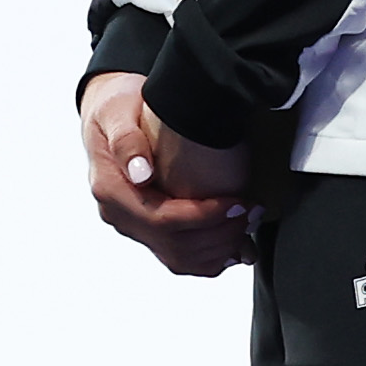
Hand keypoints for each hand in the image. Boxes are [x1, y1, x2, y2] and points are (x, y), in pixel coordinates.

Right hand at [81, 69, 258, 278]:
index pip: (161, 220)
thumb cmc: (117, 106)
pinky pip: (181, 257)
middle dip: (221, 233)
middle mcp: (120, 215)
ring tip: (250, 222)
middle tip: (254, 210)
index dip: (205, 217)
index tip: (238, 202)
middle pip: (175, 245)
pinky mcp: (150, 229)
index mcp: (111, 190)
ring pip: (180, 259)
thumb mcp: (117, 110)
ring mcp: (134, 226)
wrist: (112, 113)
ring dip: (221, 248)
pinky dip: (212, 256)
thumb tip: (141, 173)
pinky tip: (238, 244)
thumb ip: (127, 140)